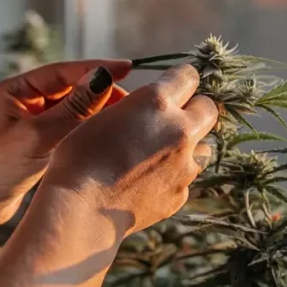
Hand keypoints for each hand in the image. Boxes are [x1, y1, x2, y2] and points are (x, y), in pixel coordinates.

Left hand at [0, 60, 131, 219]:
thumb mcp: (38, 135)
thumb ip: (73, 108)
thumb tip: (102, 77)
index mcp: (16, 90)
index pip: (63, 71)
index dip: (96, 68)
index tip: (127, 68)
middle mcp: (25, 100)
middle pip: (71, 86)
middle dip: (100, 90)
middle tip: (130, 100)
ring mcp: (34, 120)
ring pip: (74, 107)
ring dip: (96, 108)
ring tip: (124, 115)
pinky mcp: (42, 140)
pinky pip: (72, 126)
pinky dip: (89, 125)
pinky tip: (107, 130)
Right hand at [42, 64, 218, 235]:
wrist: (80, 210)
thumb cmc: (78, 158)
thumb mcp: (100, 116)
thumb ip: (133, 107)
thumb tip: (144, 107)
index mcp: (156, 103)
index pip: (187, 76)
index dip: (179, 79)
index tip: (171, 85)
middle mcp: (179, 131)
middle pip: (208, 109)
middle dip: (194, 109)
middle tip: (171, 118)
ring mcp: (184, 166)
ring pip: (203, 147)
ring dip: (187, 145)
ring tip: (157, 154)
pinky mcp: (180, 195)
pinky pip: (186, 178)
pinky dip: (173, 176)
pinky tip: (147, 182)